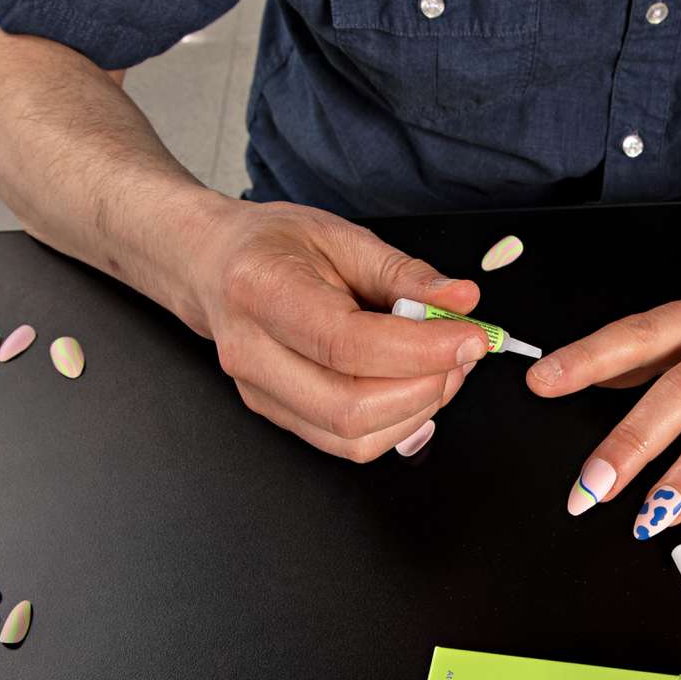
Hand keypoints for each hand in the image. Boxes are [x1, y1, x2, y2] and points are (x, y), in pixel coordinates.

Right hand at [188, 200, 491, 460]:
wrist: (211, 266)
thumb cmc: (272, 246)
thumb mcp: (341, 236)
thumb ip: (405, 273)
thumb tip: (462, 300)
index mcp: (263, 292)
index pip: (348, 344)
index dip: (420, 349)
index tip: (470, 337)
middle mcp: (252, 352)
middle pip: (349, 407)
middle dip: (424, 388)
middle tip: (459, 355)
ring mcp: (260, 393)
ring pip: (352, 437)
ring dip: (415, 410)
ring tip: (440, 368)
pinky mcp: (276, 415)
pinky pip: (346, 443)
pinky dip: (394, 423)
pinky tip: (412, 386)